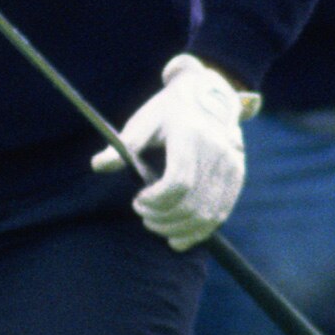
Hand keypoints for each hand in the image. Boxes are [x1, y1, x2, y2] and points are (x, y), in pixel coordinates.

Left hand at [90, 53, 246, 246]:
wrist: (209, 95)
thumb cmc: (169, 111)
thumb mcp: (143, 122)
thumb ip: (123, 147)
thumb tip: (97, 165)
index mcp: (191, 136)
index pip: (177, 183)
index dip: (155, 201)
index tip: (137, 200)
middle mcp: (216, 152)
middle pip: (191, 204)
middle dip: (162, 218)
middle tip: (142, 214)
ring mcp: (231, 166)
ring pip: (207, 215)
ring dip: (178, 229)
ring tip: (155, 225)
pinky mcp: (237, 177)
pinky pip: (220, 215)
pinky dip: (198, 233)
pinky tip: (177, 239)